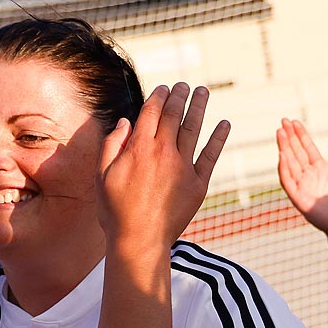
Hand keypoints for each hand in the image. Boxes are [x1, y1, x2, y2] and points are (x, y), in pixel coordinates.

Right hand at [98, 83, 230, 254]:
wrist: (139, 242)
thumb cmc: (115, 211)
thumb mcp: (102, 176)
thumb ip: (112, 145)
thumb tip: (126, 122)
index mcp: (139, 148)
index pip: (152, 111)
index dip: (159, 95)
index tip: (164, 88)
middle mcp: (163, 152)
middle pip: (175, 114)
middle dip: (180, 95)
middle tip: (185, 85)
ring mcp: (183, 167)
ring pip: (194, 128)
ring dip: (199, 107)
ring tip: (203, 92)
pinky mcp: (198, 184)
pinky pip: (211, 156)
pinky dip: (219, 138)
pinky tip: (225, 125)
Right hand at [275, 119, 327, 237]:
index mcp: (320, 169)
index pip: (306, 148)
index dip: (300, 135)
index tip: (293, 121)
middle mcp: (308, 176)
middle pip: (296, 152)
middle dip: (289, 137)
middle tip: (283, 121)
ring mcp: (302, 186)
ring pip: (289, 164)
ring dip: (284, 148)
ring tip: (280, 133)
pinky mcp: (299, 198)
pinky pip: (288, 182)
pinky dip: (284, 169)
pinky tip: (282, 155)